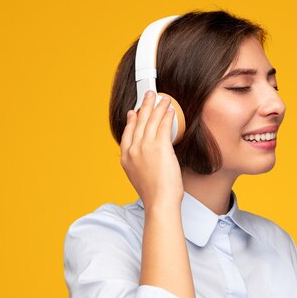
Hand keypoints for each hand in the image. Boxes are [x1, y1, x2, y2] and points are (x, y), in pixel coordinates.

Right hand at [120, 90, 183, 208]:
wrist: (159, 201)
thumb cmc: (155, 194)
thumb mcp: (139, 177)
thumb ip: (139, 163)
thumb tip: (147, 156)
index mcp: (126, 158)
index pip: (127, 133)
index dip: (132, 120)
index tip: (134, 112)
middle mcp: (133, 150)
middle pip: (139, 122)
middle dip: (144, 106)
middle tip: (149, 95)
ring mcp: (145, 147)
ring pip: (151, 120)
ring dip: (157, 106)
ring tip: (163, 98)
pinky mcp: (159, 146)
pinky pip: (163, 125)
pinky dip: (167, 115)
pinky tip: (170, 110)